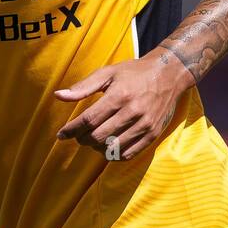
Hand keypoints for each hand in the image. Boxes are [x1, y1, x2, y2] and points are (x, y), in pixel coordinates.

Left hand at [54, 47, 192, 161]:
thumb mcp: (108, 73)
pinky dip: (113, 154)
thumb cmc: (134, 72)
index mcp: (119, 95)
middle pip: (98, 136)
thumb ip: (83, 87)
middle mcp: (133, 111)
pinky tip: (107, 146)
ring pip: (112, 147)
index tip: (61, 134)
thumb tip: (58, 95)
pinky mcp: (153, 134)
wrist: (169, 74)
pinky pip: (128, 154)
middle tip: (78, 135)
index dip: (72, 129)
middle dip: (82, 139)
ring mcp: (145, 125)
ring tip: (92, 140)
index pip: (89, 119)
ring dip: (96, 147)